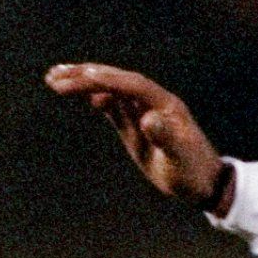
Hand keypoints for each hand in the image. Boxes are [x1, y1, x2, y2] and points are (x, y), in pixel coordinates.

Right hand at [45, 62, 228, 209]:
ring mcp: (142, 113)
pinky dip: (96, 98)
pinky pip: (114, 106)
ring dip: (85, 82)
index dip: (104, 80)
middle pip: (116, 81)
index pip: (129, 84)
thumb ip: (165, 137)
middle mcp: (152, 103)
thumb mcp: (179, 157)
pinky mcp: (136, 126)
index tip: (79, 79)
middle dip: (85, 76)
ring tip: (55, 78)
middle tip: (55, 75)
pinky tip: (81, 95)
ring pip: (110, 90)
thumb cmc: (192, 172)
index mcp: (164, 104)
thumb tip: (148, 119)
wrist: (203, 183)